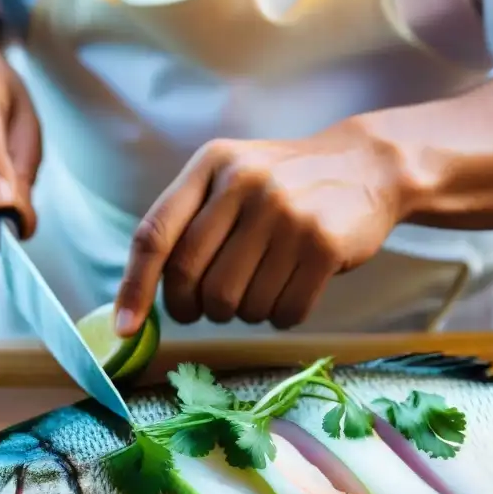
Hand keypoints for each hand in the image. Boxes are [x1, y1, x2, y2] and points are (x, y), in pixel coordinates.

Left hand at [114, 121, 405, 335]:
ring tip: (264, 286)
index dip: (134, 287)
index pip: (155, 235)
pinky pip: (283, 312)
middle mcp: (244, 184)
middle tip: (210, 308)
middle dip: (196, 309)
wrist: (366, 167)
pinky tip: (293, 291)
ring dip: (246, 313)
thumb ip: (190, 222)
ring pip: (237, 304)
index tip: (126, 328)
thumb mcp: (232, 178)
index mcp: (211, 165)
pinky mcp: (322, 244)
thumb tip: (143, 295)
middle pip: (193, 280)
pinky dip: (282, 316)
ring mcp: (286, 214)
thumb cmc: (285, 185)